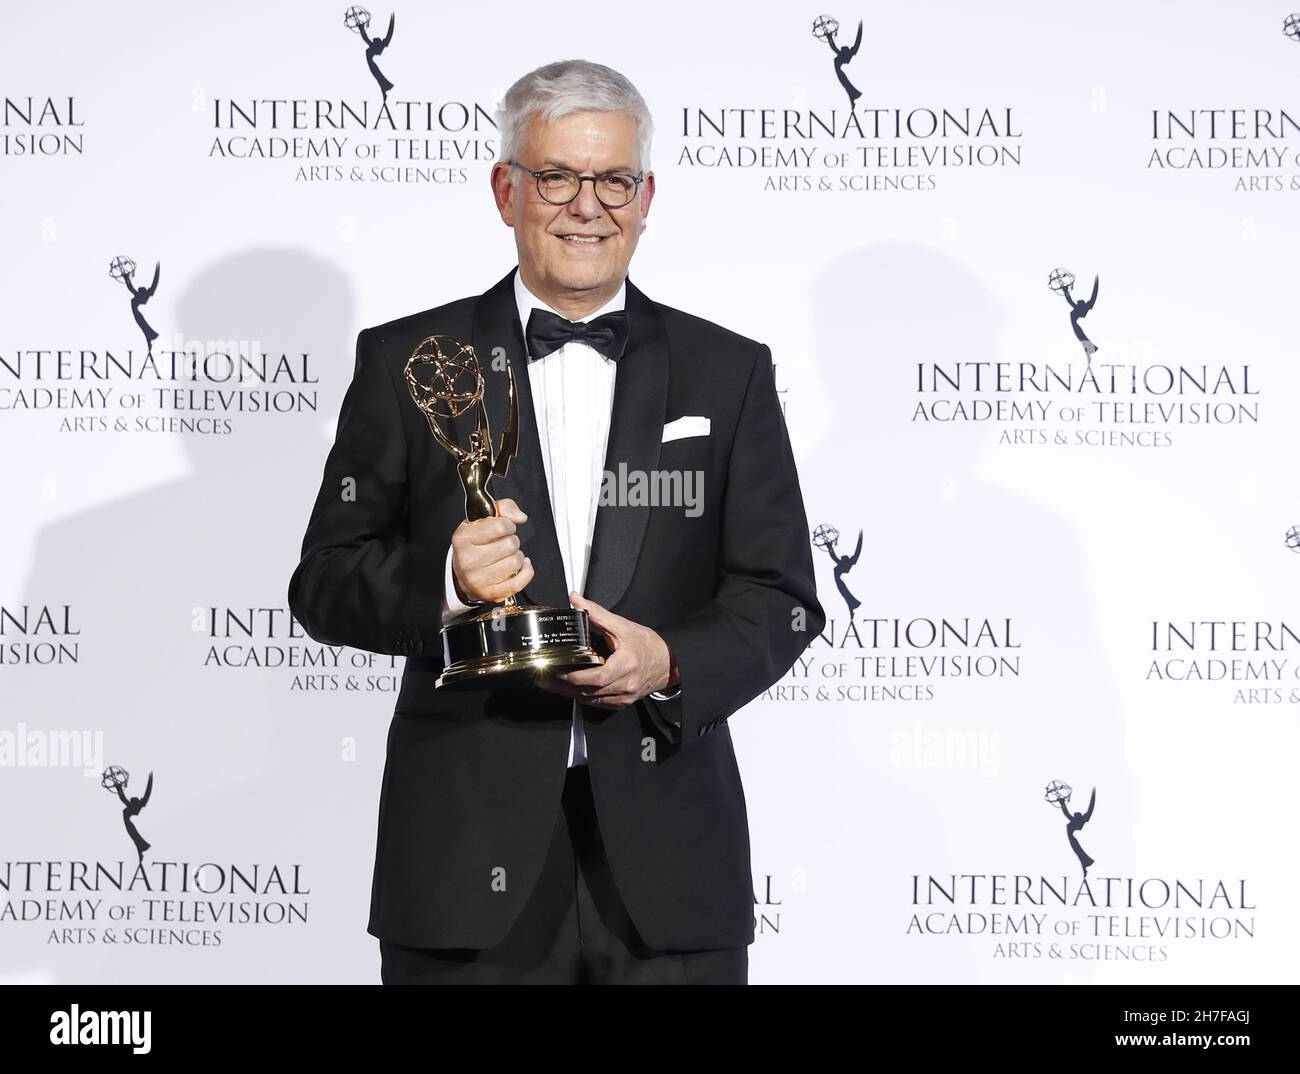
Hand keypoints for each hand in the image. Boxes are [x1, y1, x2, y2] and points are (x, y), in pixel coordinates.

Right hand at [449, 498, 533, 603]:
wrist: (463, 574)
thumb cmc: (474, 544)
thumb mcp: (482, 520)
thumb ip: (503, 508)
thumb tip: (520, 517)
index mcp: (463, 539)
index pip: (500, 526)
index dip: (508, 524)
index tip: (504, 527)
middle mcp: (468, 561)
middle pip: (510, 544)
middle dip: (512, 541)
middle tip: (504, 543)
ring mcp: (479, 580)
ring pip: (516, 562)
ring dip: (517, 556)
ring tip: (507, 555)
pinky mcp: (492, 593)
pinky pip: (520, 581)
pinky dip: (526, 571)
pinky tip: (520, 565)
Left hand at [537, 592, 677, 709]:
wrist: (669, 662)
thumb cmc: (648, 645)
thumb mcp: (623, 626)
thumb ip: (597, 613)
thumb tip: (576, 600)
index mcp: (626, 665)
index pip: (596, 677)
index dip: (574, 677)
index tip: (556, 670)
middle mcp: (625, 684)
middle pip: (588, 691)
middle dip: (563, 686)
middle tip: (543, 677)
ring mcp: (624, 696)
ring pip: (591, 700)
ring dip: (569, 693)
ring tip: (550, 684)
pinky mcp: (622, 702)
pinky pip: (598, 704)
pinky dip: (582, 697)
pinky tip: (570, 691)